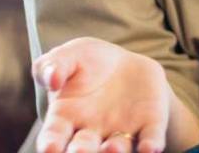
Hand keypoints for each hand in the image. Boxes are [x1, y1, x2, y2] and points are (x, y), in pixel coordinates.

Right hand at [32, 37, 171, 152]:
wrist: (123, 63)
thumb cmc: (85, 63)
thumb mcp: (68, 56)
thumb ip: (54, 65)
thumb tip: (52, 79)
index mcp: (64, 120)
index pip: (53, 137)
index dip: (50, 145)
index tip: (49, 149)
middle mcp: (90, 134)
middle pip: (84, 148)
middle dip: (82, 152)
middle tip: (80, 152)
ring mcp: (120, 132)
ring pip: (117, 148)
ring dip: (115, 152)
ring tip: (111, 149)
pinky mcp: (148, 126)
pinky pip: (149, 139)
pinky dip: (150, 145)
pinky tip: (150, 149)